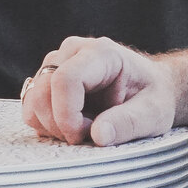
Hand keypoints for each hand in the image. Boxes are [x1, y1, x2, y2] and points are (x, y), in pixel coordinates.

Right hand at [23, 37, 177, 146]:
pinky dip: (48, 125)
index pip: (65, 79)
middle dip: (60, 124)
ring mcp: (57, 64)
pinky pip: (32, 108)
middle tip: (88, 135)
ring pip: (33, 100)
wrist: (151, 89)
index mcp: (101, 54)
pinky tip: (74, 125)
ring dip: (53, 125)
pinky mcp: (48, 80)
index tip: (83, 136)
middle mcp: (73, 52)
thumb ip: (129, 123)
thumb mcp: (154, 113)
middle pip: (43, 91)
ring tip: (84, 128)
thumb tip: (99, 135)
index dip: (67, 114)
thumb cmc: (153, 97)